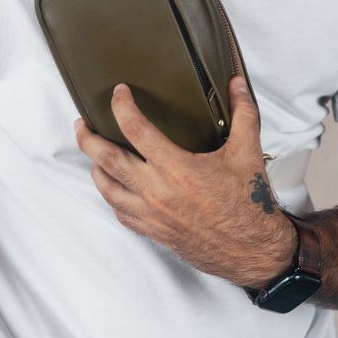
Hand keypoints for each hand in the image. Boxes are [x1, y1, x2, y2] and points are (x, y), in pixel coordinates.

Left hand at [73, 77, 294, 287]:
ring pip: (107, 187)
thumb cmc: (249, 204)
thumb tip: (237, 84)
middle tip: (82, 124)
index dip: (122, 106)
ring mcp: (151, 214)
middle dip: (87, 138)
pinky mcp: (153, 231)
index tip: (119, 93)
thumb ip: (243, 114)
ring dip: (95, 167)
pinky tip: (114, 185)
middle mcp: (157, 191)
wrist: (255, 253)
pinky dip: (112, 195)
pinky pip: (120, 211)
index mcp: (176, 169)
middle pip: (106, 159)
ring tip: (93, 152)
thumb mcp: (248, 153)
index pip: (135, 129)